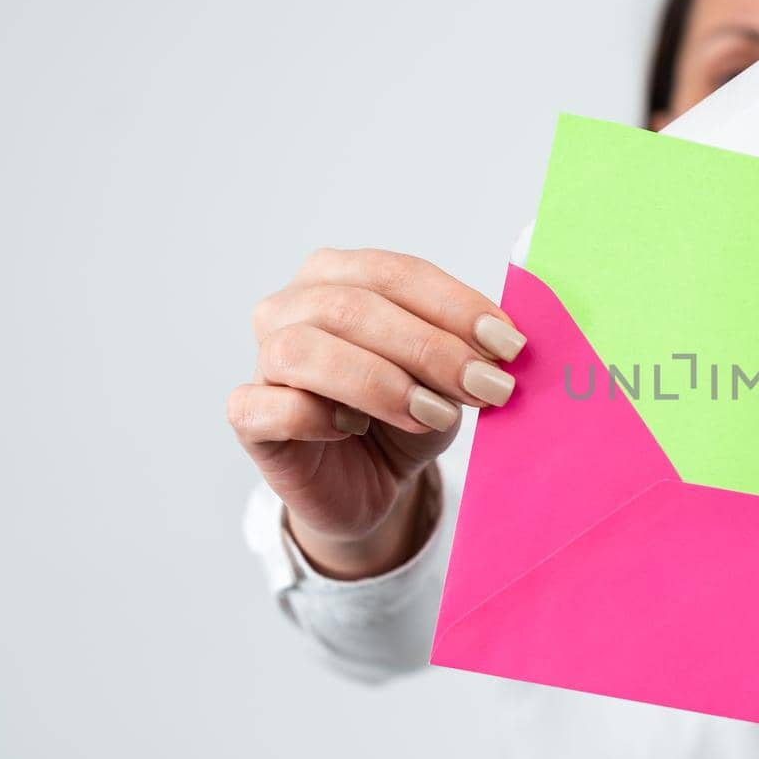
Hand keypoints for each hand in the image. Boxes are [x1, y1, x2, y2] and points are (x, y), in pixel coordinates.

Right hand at [227, 248, 525, 577]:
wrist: (370, 484)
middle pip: (354, 307)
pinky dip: (320, 416)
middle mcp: (291, 306)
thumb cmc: (407, 415)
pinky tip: (354, 430)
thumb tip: (508, 342)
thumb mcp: (449, 377)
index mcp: (339, 275)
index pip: (396, 273)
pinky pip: (275, 405)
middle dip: (431, 349)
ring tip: (437, 415)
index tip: (509, 344)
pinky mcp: (248, 415)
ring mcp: (262, 359)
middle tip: (487, 386)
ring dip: (383, 383)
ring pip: (306, 350)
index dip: (455, 306)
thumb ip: (469, 348)